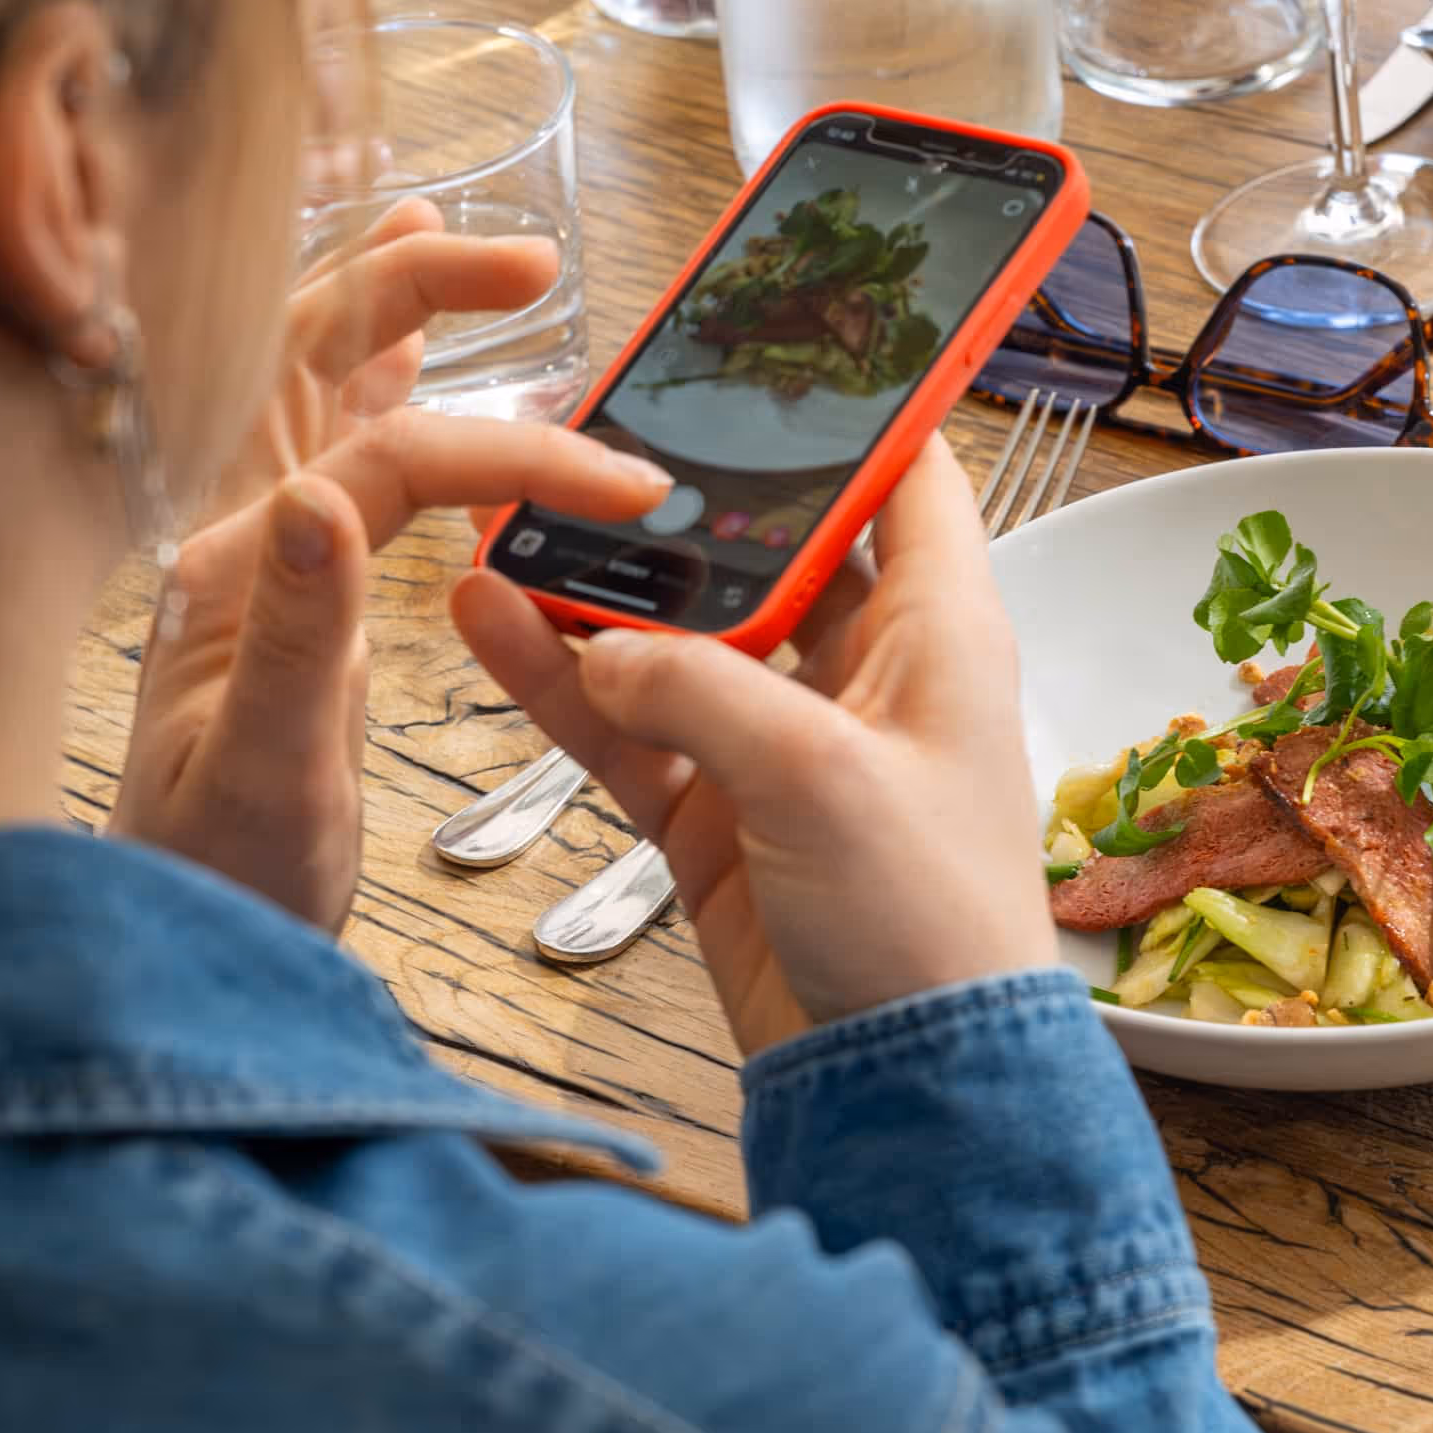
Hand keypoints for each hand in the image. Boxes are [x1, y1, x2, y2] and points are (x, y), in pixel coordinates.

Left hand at [113, 201, 666, 931]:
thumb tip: (322, 501)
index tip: (623, 488)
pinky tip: (400, 347)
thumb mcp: (266, 779)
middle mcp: (235, 536)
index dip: (513, 453)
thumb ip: (294, 642)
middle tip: (532, 263)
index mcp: (239, 569)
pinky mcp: (279, 582)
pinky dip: (369, 375)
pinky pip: (322, 442)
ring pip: (313, 381)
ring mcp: (253, 551)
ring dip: (385, 304)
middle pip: (314, 358)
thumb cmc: (217, 881)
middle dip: (421, 288)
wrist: (170, 949)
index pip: (388, 456)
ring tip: (446, 239)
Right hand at [451, 437, 1060, 1056]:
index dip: (854, 404)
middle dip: (681, 497)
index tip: (771, 342)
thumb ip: (704, 689)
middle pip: (767, 548)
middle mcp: (866, 674)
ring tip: (507, 519)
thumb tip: (609, 649)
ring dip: (598, 590)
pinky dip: (564, 686)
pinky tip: (491, 624)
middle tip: (588, 430)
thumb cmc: (928, 926)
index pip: (910, 474)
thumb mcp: (819, 777)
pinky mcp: (719, 817)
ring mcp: (786, 745)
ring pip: (678, 637)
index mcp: (940, 631)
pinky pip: (630, 726)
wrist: (912, 1090)